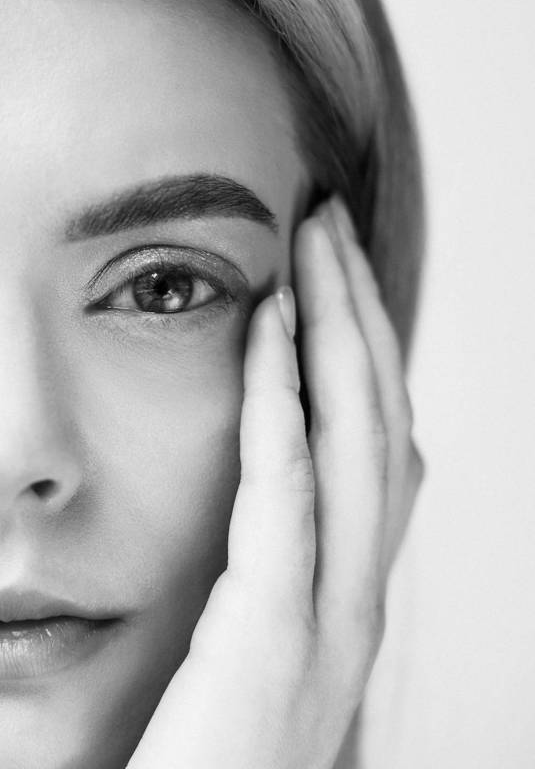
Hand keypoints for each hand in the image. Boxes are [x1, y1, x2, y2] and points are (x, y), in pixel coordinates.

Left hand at [127, 196, 423, 768]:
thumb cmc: (210, 756)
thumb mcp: (256, 650)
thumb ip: (278, 570)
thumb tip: (279, 484)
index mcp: (351, 599)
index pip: (380, 450)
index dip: (368, 354)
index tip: (336, 279)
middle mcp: (360, 601)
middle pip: (382, 424)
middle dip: (363, 316)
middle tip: (335, 229)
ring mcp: (331, 623)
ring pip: (360, 442)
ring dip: (341, 333)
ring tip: (317, 250)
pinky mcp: (272, 640)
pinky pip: (289, 488)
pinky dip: (285, 396)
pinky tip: (272, 326)